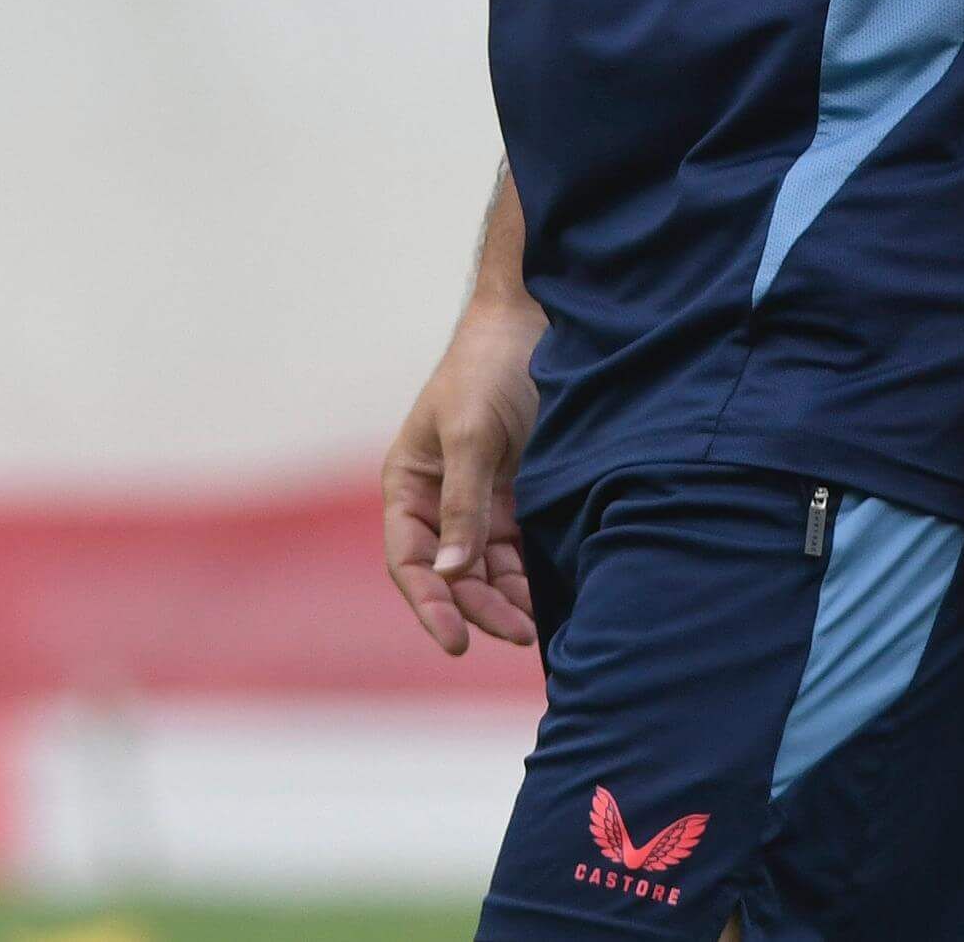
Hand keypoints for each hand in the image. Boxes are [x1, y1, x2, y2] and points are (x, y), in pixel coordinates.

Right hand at [381, 295, 544, 654]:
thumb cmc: (487, 367)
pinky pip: (521, 551)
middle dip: (480, 609)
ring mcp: (482, 501)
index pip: (411, 560)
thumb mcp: (470, 432)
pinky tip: (554, 596)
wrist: (540, 321)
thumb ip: (463, 502)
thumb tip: (452, 572)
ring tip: (539, 625)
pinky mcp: (521, 497)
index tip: (457, 641)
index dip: (430, 604)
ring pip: (488, 570)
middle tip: (520, 633)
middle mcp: (440, 501)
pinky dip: (531, 577)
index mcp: (409, 484)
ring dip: (509, 600)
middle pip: (452, 574)